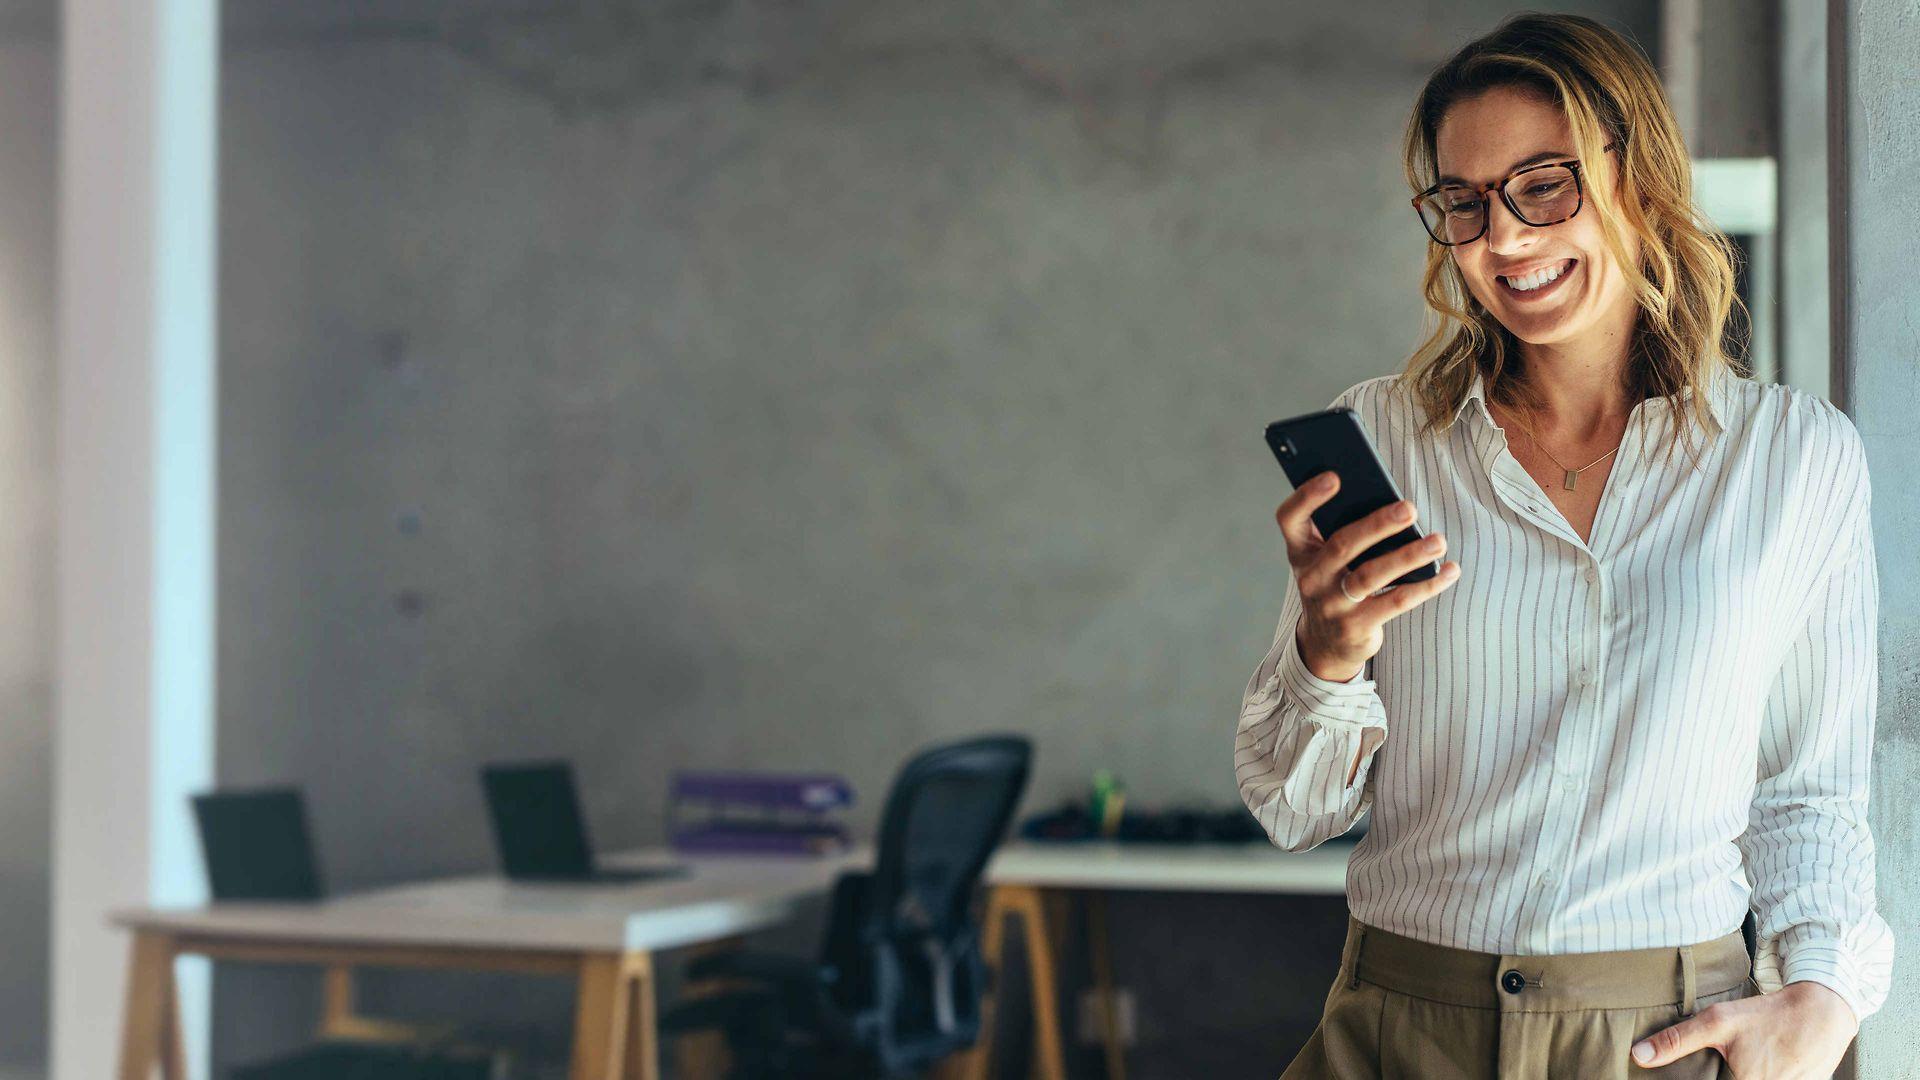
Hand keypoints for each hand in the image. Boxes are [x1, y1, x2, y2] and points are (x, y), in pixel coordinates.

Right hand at [1275, 470, 1460, 681]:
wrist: (1326, 643)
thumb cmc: (1335, 584)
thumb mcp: (1327, 560)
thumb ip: (1345, 532)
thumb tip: (1395, 508)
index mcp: (1301, 551)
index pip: (1290, 518)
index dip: (1307, 496)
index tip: (1334, 476)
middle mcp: (1311, 577)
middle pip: (1342, 545)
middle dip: (1378, 524)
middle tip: (1410, 508)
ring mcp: (1332, 604)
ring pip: (1371, 575)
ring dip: (1408, 556)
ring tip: (1438, 541)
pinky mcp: (1357, 626)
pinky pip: (1396, 602)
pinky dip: (1426, 585)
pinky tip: (1449, 571)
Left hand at [1631, 980, 1856, 1077]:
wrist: (1822, 1013)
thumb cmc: (1768, 1016)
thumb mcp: (1718, 1022)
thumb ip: (1677, 1041)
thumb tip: (1639, 1055)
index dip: (1710, 1079)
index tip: (1719, 1067)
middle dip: (1728, 1076)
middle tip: (1737, 1058)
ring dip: (1747, 1074)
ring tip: (1753, 1058)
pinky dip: (1769, 1075)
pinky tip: (1767, 1064)